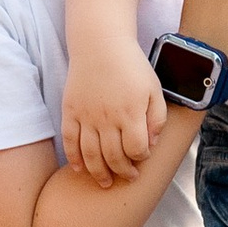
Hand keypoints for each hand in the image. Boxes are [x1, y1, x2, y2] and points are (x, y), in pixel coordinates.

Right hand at [62, 42, 166, 187]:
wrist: (101, 44)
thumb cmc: (131, 66)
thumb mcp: (154, 88)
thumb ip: (158, 117)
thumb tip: (152, 143)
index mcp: (131, 112)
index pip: (136, 149)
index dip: (141, 158)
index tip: (142, 158)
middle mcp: (108, 118)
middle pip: (113, 157)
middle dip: (123, 172)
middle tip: (128, 177)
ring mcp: (87, 115)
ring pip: (90, 155)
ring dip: (98, 173)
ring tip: (105, 182)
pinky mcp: (70, 111)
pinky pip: (70, 141)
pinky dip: (74, 158)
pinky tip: (80, 169)